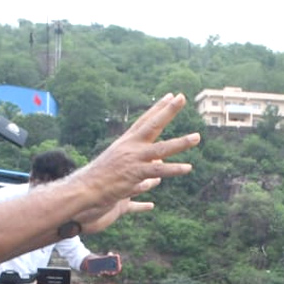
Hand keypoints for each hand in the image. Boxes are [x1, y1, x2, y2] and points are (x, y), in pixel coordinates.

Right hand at [69, 94, 199, 232]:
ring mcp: (134, 159)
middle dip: (168, 111)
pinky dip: (173, 169)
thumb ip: (140, 170)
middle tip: (182, 97)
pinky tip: (187, 168)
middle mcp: (131, 146)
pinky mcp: (135, 174)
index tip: (170, 96)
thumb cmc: (101, 178)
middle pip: (153, 125)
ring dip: (180, 143)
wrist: (86, 187)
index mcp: (127, 142)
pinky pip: (158, 171)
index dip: (158, 108)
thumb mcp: (120, 167)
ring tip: (197, 137)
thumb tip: (154, 179)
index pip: (145, 121)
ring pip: (161, 149)